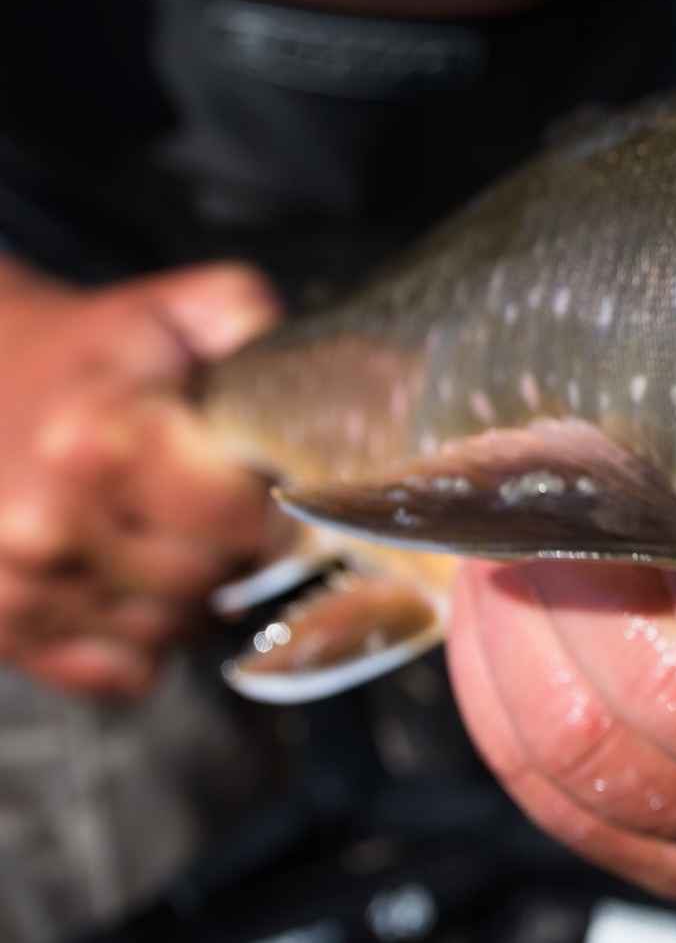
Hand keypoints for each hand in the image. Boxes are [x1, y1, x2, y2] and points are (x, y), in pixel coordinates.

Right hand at [0, 257, 283, 696]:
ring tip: (163, 529)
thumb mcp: (172, 315)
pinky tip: (126, 577)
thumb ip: (249, 325)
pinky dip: (140, 640)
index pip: (242, 520)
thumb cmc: (88, 354)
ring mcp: (24, 584)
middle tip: (213, 501)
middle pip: (210, 580)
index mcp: (101, 442)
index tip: (274, 484)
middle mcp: (52, 523)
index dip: (277, 507)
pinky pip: (123, 672)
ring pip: (171, 631)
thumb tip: (330, 371)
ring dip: (187, 593)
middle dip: (231, 548)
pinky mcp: (5, 631)